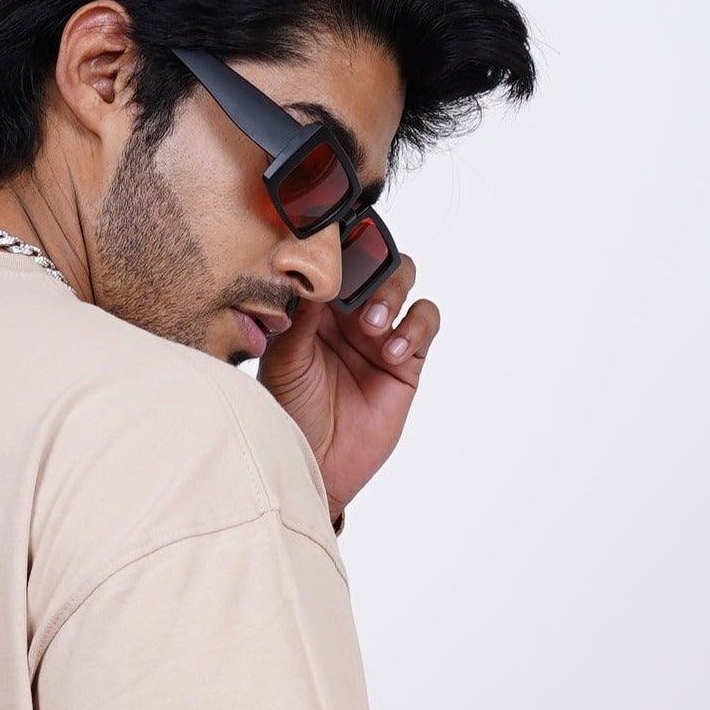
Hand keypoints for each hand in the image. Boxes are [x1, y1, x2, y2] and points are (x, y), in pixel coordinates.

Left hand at [256, 257, 437, 520]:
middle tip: (356, 290)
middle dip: (371, 264)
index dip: (341, 245)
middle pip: (375, 257)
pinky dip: (416, 326)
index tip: (334, 247)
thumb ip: (298, 317)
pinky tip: (394, 351)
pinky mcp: (408, 360)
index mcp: (316, 303)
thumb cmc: (291, 414)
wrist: (314, 465)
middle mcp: (349, 311)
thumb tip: (312, 275)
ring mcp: (381, 332)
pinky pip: (425, 321)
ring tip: (373, 326)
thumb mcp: (283, 361)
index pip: (336, 257)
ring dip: (392, 293)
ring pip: (403, 279)